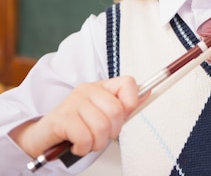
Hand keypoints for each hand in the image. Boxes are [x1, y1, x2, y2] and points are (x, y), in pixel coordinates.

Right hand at [10, 76, 141, 157]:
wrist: (42, 137)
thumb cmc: (75, 126)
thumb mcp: (101, 114)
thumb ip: (123, 106)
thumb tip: (148, 94)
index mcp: (100, 87)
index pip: (128, 83)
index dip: (131, 103)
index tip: (123, 116)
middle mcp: (87, 91)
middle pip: (116, 111)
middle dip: (113, 131)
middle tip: (102, 136)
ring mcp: (73, 102)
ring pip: (102, 127)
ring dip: (97, 143)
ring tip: (88, 142)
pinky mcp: (62, 118)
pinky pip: (85, 137)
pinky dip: (84, 148)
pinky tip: (77, 145)